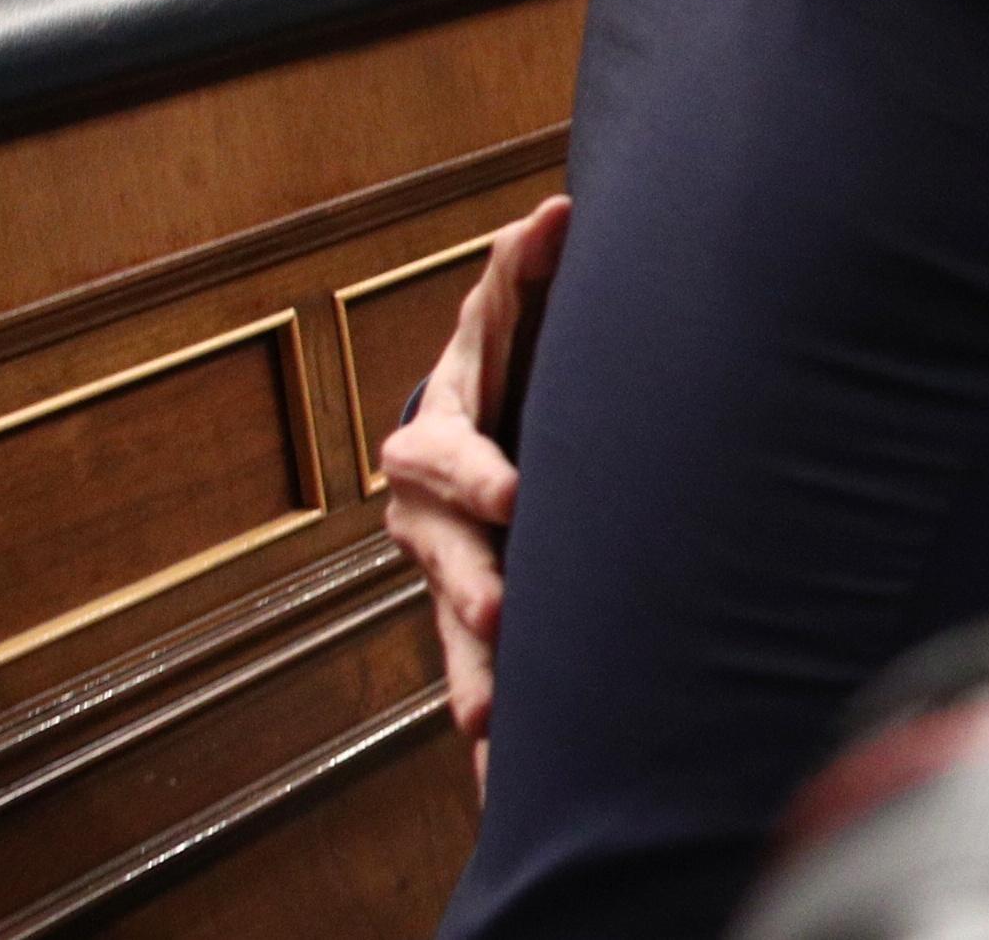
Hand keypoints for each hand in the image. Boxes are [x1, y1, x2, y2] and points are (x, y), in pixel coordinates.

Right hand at [377, 194, 569, 792]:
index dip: (477, 476)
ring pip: (453, 630)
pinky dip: (491, 727)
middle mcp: (433, 514)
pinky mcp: (481, 619)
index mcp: (442, 438)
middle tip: (497, 611)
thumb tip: (556, 210)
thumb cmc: (510, 364)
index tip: (512, 494)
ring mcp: (452, 570)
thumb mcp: (509, 319)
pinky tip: (501, 778)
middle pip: (442, 553)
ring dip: (470, 672)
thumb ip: (525, 273)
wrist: (482, 423)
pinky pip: (482, 677)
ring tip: (485, 720)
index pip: (450, 456)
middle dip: (468, 583)